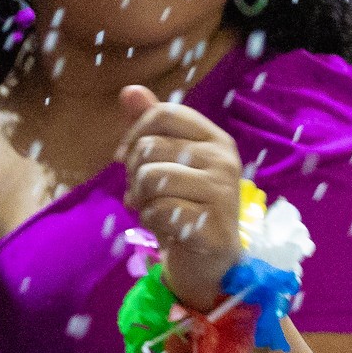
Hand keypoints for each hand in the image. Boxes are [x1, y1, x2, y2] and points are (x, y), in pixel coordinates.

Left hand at [118, 85, 243, 311]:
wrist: (208, 261)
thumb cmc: (183, 203)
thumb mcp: (165, 160)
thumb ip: (149, 125)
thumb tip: (130, 91)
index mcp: (215, 139)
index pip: (162, 113)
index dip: (134, 133)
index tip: (127, 157)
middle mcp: (224, 161)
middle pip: (148, 147)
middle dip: (134, 175)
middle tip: (147, 194)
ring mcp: (223, 194)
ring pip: (150, 178)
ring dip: (142, 200)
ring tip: (159, 209)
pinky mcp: (214, 226)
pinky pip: (158, 210)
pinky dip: (151, 222)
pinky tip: (168, 228)